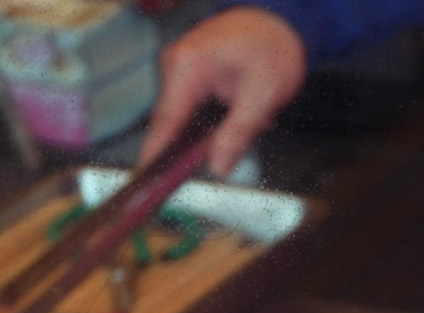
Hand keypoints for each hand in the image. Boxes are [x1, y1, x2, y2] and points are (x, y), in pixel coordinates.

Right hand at [140, 7, 307, 175]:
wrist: (277, 21)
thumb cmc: (272, 46)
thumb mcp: (264, 95)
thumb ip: (238, 134)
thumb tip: (218, 167)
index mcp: (189, 65)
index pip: (166, 120)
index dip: (155, 153)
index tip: (146, 179)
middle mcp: (176, 64)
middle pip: (173, 123)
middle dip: (197, 145)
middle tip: (227, 155)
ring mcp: (178, 69)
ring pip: (184, 119)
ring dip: (210, 131)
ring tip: (245, 117)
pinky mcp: (186, 75)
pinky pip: (191, 109)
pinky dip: (210, 120)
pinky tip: (235, 112)